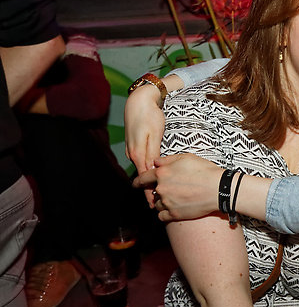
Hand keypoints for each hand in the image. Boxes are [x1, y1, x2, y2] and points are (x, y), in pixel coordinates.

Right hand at [125, 82, 166, 206]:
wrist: (139, 101)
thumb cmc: (150, 116)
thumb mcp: (155, 135)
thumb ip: (153, 153)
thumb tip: (153, 170)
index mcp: (139, 153)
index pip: (144, 178)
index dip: (149, 193)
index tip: (153, 205)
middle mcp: (133, 153)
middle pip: (142, 176)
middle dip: (149, 190)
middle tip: (157, 205)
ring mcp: (132, 149)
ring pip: (141, 169)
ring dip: (148, 181)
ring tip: (156, 194)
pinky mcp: (134, 145)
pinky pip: (141, 161)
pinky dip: (146, 170)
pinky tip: (152, 175)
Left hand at [134, 154, 223, 220]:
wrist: (218, 189)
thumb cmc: (205, 171)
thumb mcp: (186, 158)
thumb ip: (168, 159)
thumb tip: (156, 162)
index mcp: (162, 173)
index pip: (143, 178)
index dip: (137, 181)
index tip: (135, 183)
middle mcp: (161, 188)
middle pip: (151, 192)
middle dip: (157, 191)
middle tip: (170, 190)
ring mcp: (167, 203)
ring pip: (157, 204)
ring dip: (162, 202)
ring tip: (176, 199)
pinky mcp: (174, 214)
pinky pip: (162, 216)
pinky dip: (165, 213)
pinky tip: (174, 209)